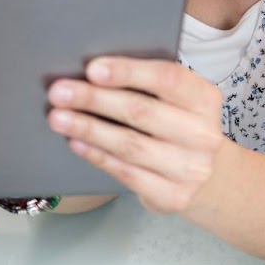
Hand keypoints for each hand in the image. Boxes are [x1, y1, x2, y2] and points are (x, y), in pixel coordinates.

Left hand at [45, 56, 228, 214]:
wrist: (206, 177)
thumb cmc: (176, 126)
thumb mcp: (174, 101)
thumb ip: (144, 86)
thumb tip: (91, 74)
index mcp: (204, 98)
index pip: (167, 78)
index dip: (128, 72)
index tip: (92, 69)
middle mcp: (202, 134)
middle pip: (141, 111)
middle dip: (94, 99)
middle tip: (59, 92)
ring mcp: (190, 168)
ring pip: (129, 145)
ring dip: (88, 129)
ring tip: (58, 118)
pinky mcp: (173, 196)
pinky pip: (126, 172)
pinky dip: (97, 156)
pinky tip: (76, 143)